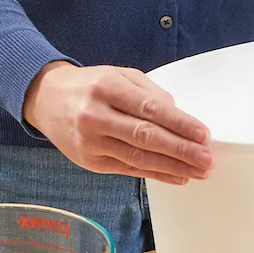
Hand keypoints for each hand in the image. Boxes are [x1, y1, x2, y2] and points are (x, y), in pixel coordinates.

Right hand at [23, 61, 213, 185]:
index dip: (180, 124)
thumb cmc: (90, 86)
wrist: (45, 99)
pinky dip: (156, 174)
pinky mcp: (90, 161)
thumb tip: (180, 116)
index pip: (150, 109)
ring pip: (139, 158)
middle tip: (208, 159)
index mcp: (107, 88)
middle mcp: (96, 116)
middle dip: (182, 150)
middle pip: (146, 137)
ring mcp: (91, 142)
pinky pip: (129, 170)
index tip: (203, 134)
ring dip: (174, 167)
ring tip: (200, 171)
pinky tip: (178, 176)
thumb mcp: (119, 76)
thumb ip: (150, 93)